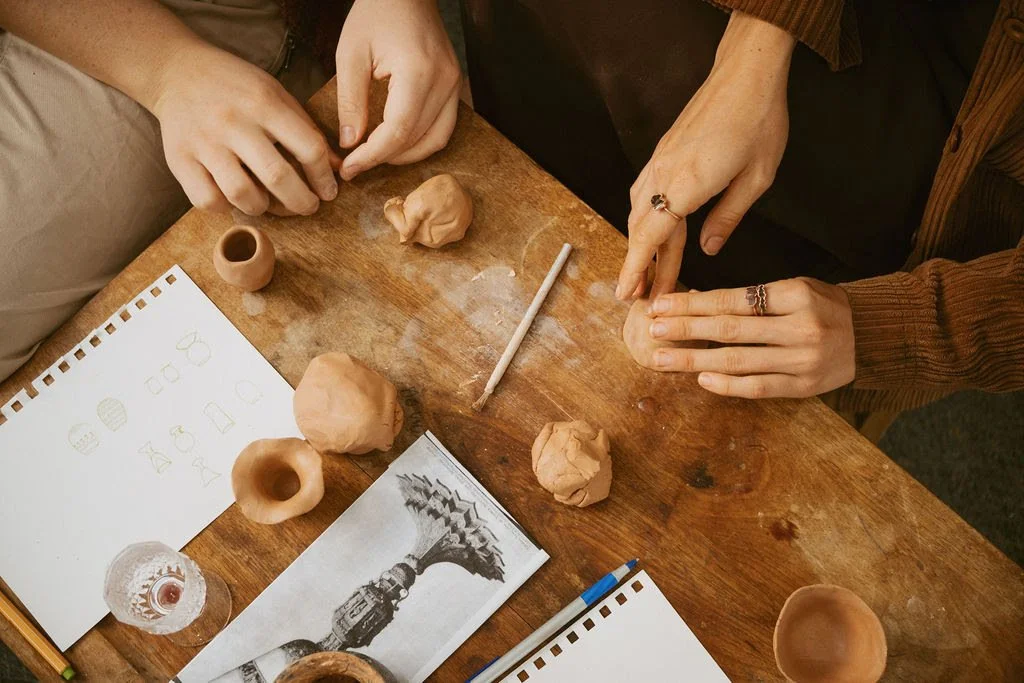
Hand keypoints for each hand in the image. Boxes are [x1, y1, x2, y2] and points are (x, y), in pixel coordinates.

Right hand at [149, 42, 339, 215]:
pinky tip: (235, 198)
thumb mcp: (275, 94)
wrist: (176, 71)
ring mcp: (204, 143)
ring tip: (269, 202)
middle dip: (301, 202)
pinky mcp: (179, 160)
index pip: (308, 148)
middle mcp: (233, 123)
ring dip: (264, 208)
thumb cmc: (235, 86)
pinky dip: (226, 208)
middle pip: (277, 177)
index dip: (324, 178)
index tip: (328, 191)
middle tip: (308, 206)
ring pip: (242, 195)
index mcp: (263, 103)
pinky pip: (208, 200)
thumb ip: (305, 128)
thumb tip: (336, 167)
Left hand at [336, 0, 460, 179]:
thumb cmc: (376, 13)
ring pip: (435, 140)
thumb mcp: (351, 54)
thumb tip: (350, 143)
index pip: (398, 131)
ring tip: (375, 156)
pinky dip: (421, 142)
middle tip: (355, 165)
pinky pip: (443, 128)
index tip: (349, 168)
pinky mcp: (454, 86)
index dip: (372, 155)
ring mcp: (454, 85)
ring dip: (404, 155)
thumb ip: (350, 101)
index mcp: (418, 73)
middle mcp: (443, 82)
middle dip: (384, 158)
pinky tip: (397, 143)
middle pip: (416, 140)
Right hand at [616, 11, 794, 300]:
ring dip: (639, 243)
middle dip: (637, 265)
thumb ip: (728, 217)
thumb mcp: (757, 178)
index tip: (628, 294)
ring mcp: (660, 160)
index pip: (652, 236)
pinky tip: (652, 231)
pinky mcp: (663, 152)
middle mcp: (665, 173)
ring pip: (639, 211)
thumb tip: (708, 249)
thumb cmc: (759, 121)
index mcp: (688, 184)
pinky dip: (644, 218)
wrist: (747, 73)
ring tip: (645, 270)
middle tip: (638, 296)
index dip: (638, 268)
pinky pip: (644, 193)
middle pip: (641, 228)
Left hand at [645, 278, 855, 397]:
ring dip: (695, 360)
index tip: (661, 305)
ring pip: (738, 361)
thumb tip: (695, 302)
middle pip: (731, 330)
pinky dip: (727, 385)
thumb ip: (750, 297)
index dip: (693, 304)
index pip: (734, 300)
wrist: (872, 336)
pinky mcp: (803, 387)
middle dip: (686, 330)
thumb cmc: (824, 306)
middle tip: (652, 329)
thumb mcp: (794, 289)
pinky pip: (758, 388)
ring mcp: (802, 360)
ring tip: (663, 358)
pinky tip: (701, 378)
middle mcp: (800, 328)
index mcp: (797, 295)